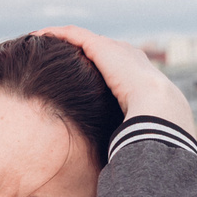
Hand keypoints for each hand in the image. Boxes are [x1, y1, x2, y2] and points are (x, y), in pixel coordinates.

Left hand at [36, 26, 195, 140]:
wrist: (158, 107)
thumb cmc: (150, 125)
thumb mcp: (136, 129)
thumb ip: (125, 135)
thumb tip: (116, 163)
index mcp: (137, 73)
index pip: (113, 66)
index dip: (95, 68)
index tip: (76, 76)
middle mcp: (126, 55)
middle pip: (96, 48)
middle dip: (76, 50)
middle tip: (52, 56)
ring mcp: (113, 48)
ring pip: (82, 38)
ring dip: (61, 38)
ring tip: (40, 41)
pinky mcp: (100, 46)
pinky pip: (72, 34)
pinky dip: (56, 33)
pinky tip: (38, 35)